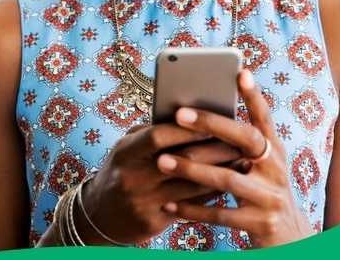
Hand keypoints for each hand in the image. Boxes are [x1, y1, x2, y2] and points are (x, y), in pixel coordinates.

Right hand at [50, 123, 237, 246]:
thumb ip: (151, 134)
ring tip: (240, 163)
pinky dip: (211, 194)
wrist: (99, 215)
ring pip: (192, 186)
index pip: (159, 135)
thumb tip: (190, 118)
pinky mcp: (153, 221)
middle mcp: (132, 177)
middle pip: (183, 160)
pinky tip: (226, 185)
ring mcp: (143, 201)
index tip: (214, 121)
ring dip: (221, 174)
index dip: (188, 128)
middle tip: (240, 142)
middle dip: (216, 150)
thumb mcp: (126, 149)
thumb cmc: (121, 172)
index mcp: (125, 152)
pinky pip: (191, 207)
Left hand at [157, 70, 312, 247]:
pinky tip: (170, 205)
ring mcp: (271, 197)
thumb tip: (192, 118)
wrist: (290, 241)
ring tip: (162, 162)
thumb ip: (235, 147)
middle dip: (211, 124)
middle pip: (245, 140)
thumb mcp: (257, 168)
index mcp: (274, 151)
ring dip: (192, 170)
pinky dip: (193, 210)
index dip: (253, 96)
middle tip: (178, 113)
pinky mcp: (262, 224)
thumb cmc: (261, 194)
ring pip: (227, 179)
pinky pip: (221, 214)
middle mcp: (277, 170)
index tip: (239, 72)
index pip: (264, 119)